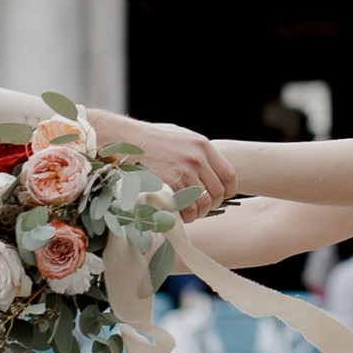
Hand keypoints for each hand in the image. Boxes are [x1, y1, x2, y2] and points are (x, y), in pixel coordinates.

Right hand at [87, 108, 233, 209]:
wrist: (122, 139)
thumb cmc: (147, 139)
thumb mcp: (178, 137)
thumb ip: (196, 152)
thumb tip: (208, 170)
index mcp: (202, 145)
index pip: (229, 175)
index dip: (227, 191)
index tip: (219, 197)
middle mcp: (198, 158)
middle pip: (218, 192)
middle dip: (211, 205)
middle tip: (198, 208)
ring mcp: (184, 172)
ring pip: (204, 204)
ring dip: (197, 213)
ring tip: (186, 212)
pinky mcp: (169, 184)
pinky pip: (186, 208)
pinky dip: (183, 216)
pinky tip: (176, 213)